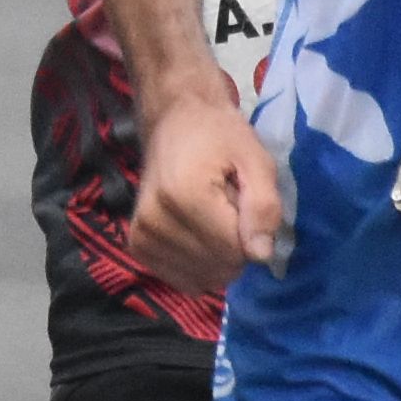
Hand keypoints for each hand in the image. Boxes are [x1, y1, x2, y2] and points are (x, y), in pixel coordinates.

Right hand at [122, 88, 284, 294]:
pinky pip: (183, 279)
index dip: (252, 233)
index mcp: (184, 196)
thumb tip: (260, 256)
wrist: (174, 121)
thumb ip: (264, 206)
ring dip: (216, 253)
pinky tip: (196, 233)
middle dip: (235, 244)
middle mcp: (155, 221)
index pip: (235, 251)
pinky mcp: (137, 246)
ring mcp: (141, 236)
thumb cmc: (220, 136)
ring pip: (203, 278)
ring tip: (210, 216)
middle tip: (226, 206)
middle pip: (219, 267)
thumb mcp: (255, 159)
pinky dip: (198, 263)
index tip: (242, 201)